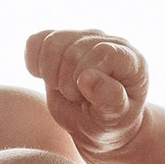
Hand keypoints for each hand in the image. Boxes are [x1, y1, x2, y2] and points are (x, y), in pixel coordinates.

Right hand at [25, 29, 150, 158]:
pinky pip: (36, 42)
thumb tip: (87, 78)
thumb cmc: (110, 124)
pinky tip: (48, 80)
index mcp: (131, 60)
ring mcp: (83, 39)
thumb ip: (109, 101)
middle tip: (78, 100)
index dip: (87, 76)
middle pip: (73, 50)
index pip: (103, 53)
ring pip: (52, 43)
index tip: (87, 98)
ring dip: (50, 74)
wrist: (95, 124)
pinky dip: (34, 62)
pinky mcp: (61, 42)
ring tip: (64, 91)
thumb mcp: (115, 121)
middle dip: (67, 83)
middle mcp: (109, 42)